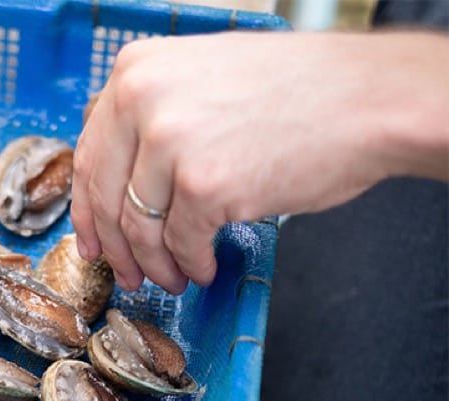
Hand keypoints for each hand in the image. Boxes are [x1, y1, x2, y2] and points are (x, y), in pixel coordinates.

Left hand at [70, 31, 448, 293]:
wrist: (368, 99)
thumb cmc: (297, 91)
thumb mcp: (201, 76)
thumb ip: (152, 113)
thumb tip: (119, 173)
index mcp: (136, 69)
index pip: (89, 152)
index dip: (87, 205)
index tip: (93, 237)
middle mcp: (142, 100)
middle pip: (106, 194)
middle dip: (116, 246)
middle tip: (127, 272)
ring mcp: (170, 143)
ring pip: (140, 227)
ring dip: (154, 263)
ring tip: (172, 277)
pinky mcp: (203, 185)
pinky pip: (181, 243)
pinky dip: (190, 263)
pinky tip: (204, 266)